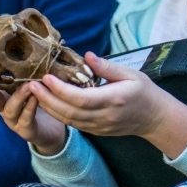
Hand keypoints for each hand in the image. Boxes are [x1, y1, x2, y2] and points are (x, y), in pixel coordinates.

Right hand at [0, 63, 66, 154]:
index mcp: (0, 94)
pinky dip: (30, 108)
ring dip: (18, 97)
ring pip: (10, 110)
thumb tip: (25, 39)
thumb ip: (25, 68)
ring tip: (28, 86)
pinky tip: (36, 98)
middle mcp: (3, 107)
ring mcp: (13, 121)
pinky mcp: (26, 130)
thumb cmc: (39, 99)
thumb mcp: (30, 81)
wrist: (52, 129)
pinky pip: (26, 119)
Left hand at [29, 52, 186, 157]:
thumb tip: (86, 56)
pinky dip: (58, 114)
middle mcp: (104, 116)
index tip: (46, 77)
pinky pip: (73, 124)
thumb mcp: (130, 73)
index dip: (61, 90)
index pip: (81, 98)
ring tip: (34, 92)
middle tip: (31, 85)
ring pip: (68, 120)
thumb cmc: (144, 91)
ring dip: (49, 107)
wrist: (155, 118)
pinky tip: (47, 102)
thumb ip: (107, 67)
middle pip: (69, 112)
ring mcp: (99, 127)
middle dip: (47, 99)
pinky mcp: (96, 131)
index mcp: (114, 100)